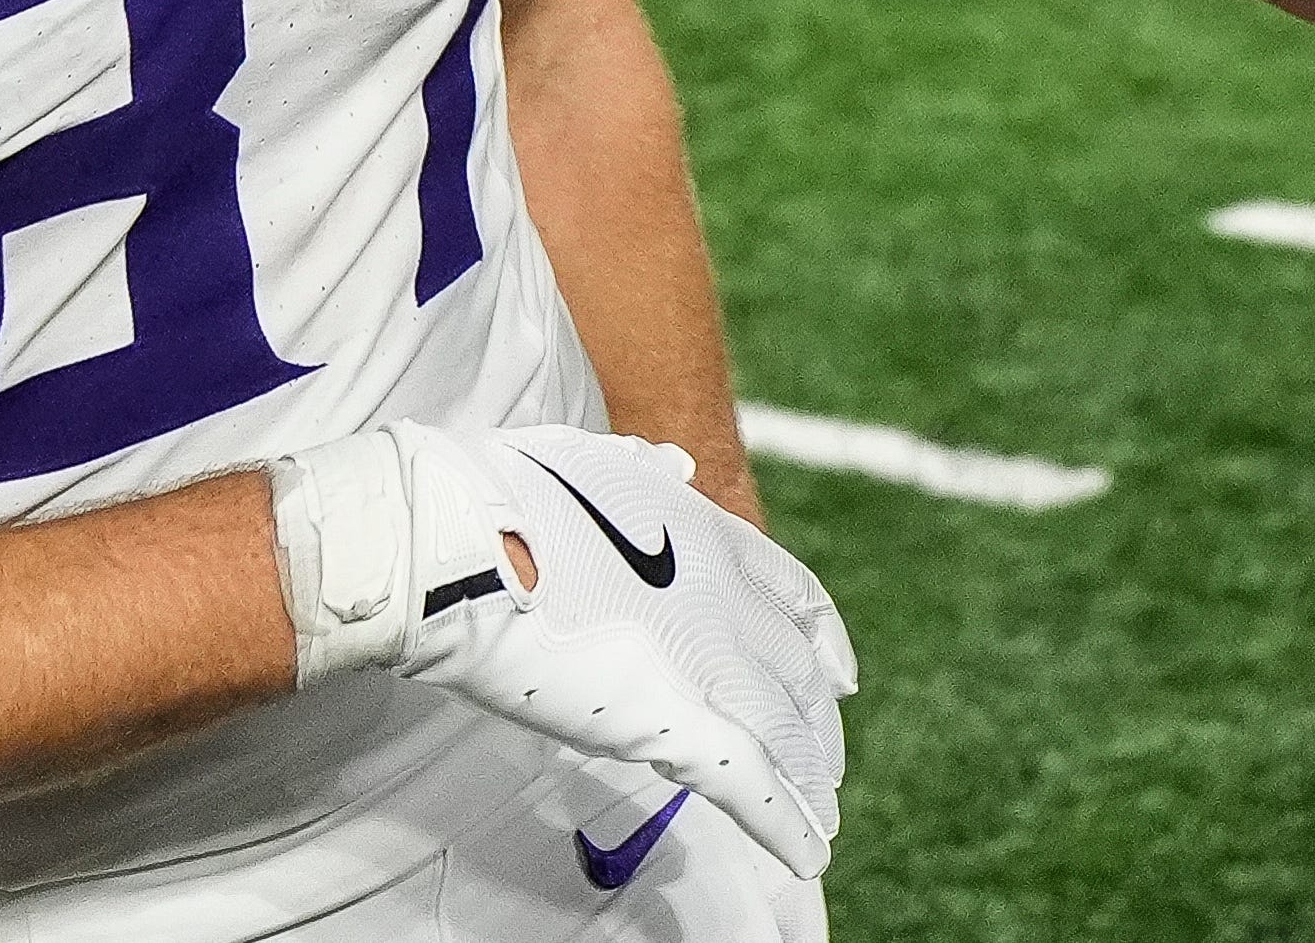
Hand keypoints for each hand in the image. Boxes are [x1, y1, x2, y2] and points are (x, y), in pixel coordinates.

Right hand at [269, 421, 857, 878]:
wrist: (477, 535)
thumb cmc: (517, 496)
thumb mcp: (601, 459)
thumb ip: (646, 470)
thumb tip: (677, 464)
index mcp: (714, 541)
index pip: (799, 599)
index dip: (823, 642)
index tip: (838, 670)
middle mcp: (729, 604)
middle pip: (799, 676)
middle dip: (815, 722)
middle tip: (826, 759)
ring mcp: (711, 664)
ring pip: (787, 736)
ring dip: (809, 778)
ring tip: (824, 815)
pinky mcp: (678, 723)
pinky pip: (752, 785)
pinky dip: (787, 825)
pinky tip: (810, 855)